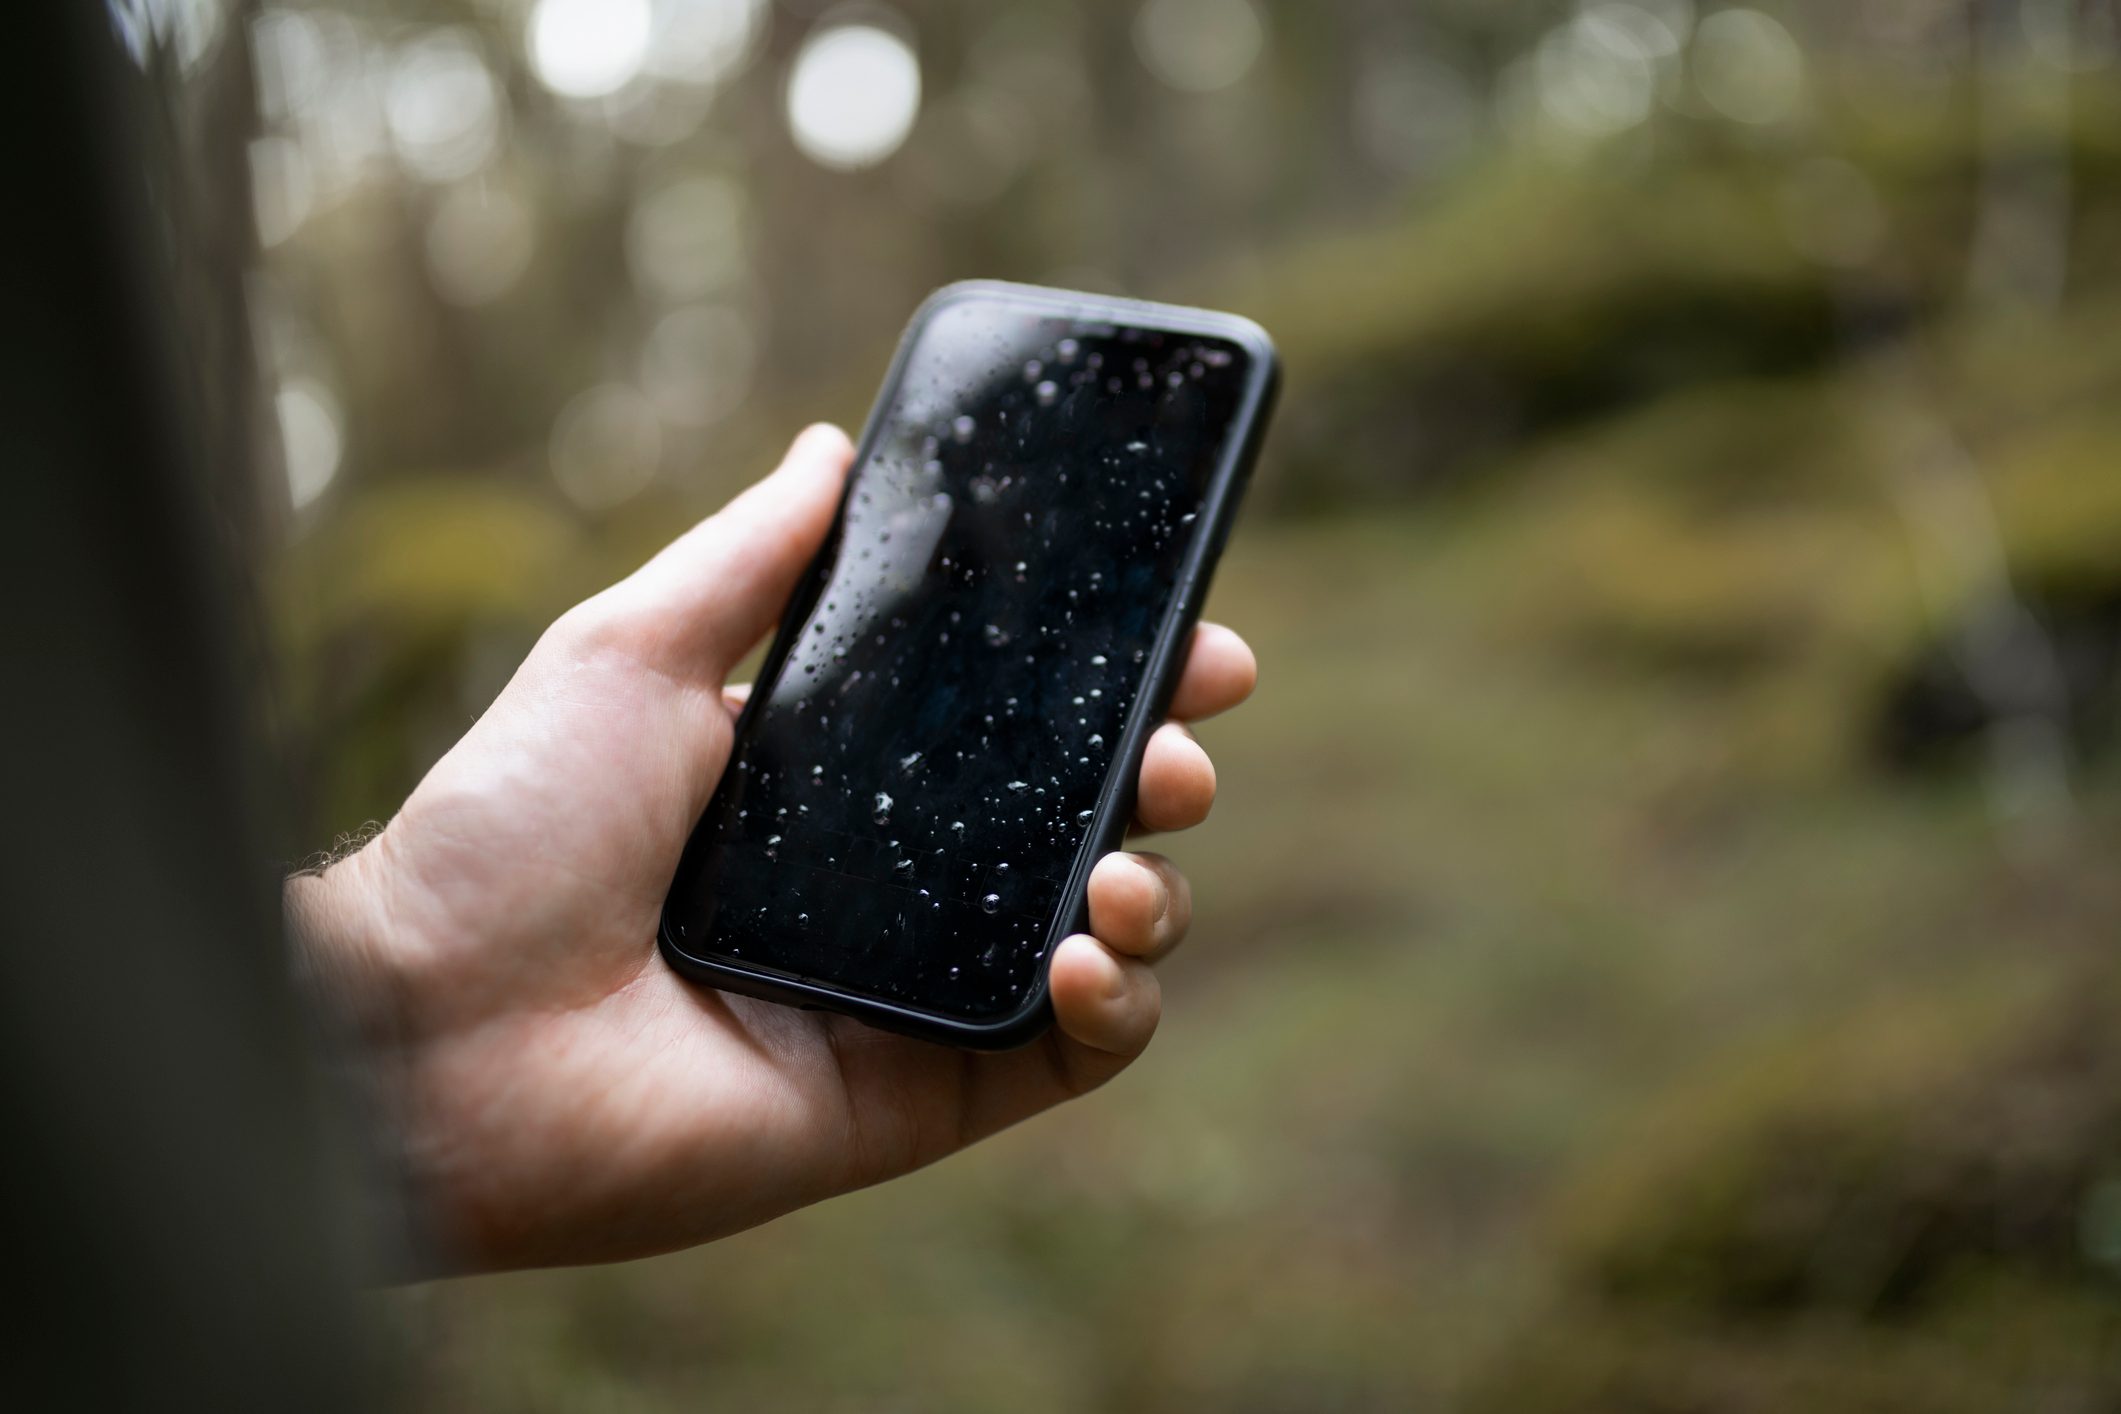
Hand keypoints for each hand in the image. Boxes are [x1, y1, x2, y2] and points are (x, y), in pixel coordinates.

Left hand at [287, 426, 1257, 1271]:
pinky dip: (1116, 1008)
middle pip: (1078, 823)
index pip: (1012, 724)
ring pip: (1100, 938)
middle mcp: (891, 885)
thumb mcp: (631, 654)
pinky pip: (1068, 1059)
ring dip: (1155, 889)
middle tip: (1177, 746)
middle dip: (1159, 773)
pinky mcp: (921, 1095)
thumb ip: (747, 558)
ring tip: (1130, 857)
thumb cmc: (509, 831)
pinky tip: (1088, 951)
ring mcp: (913, 995)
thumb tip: (829, 449)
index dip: (1114, 681)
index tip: (1191, 641)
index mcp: (836, 783)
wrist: (431, 1030)